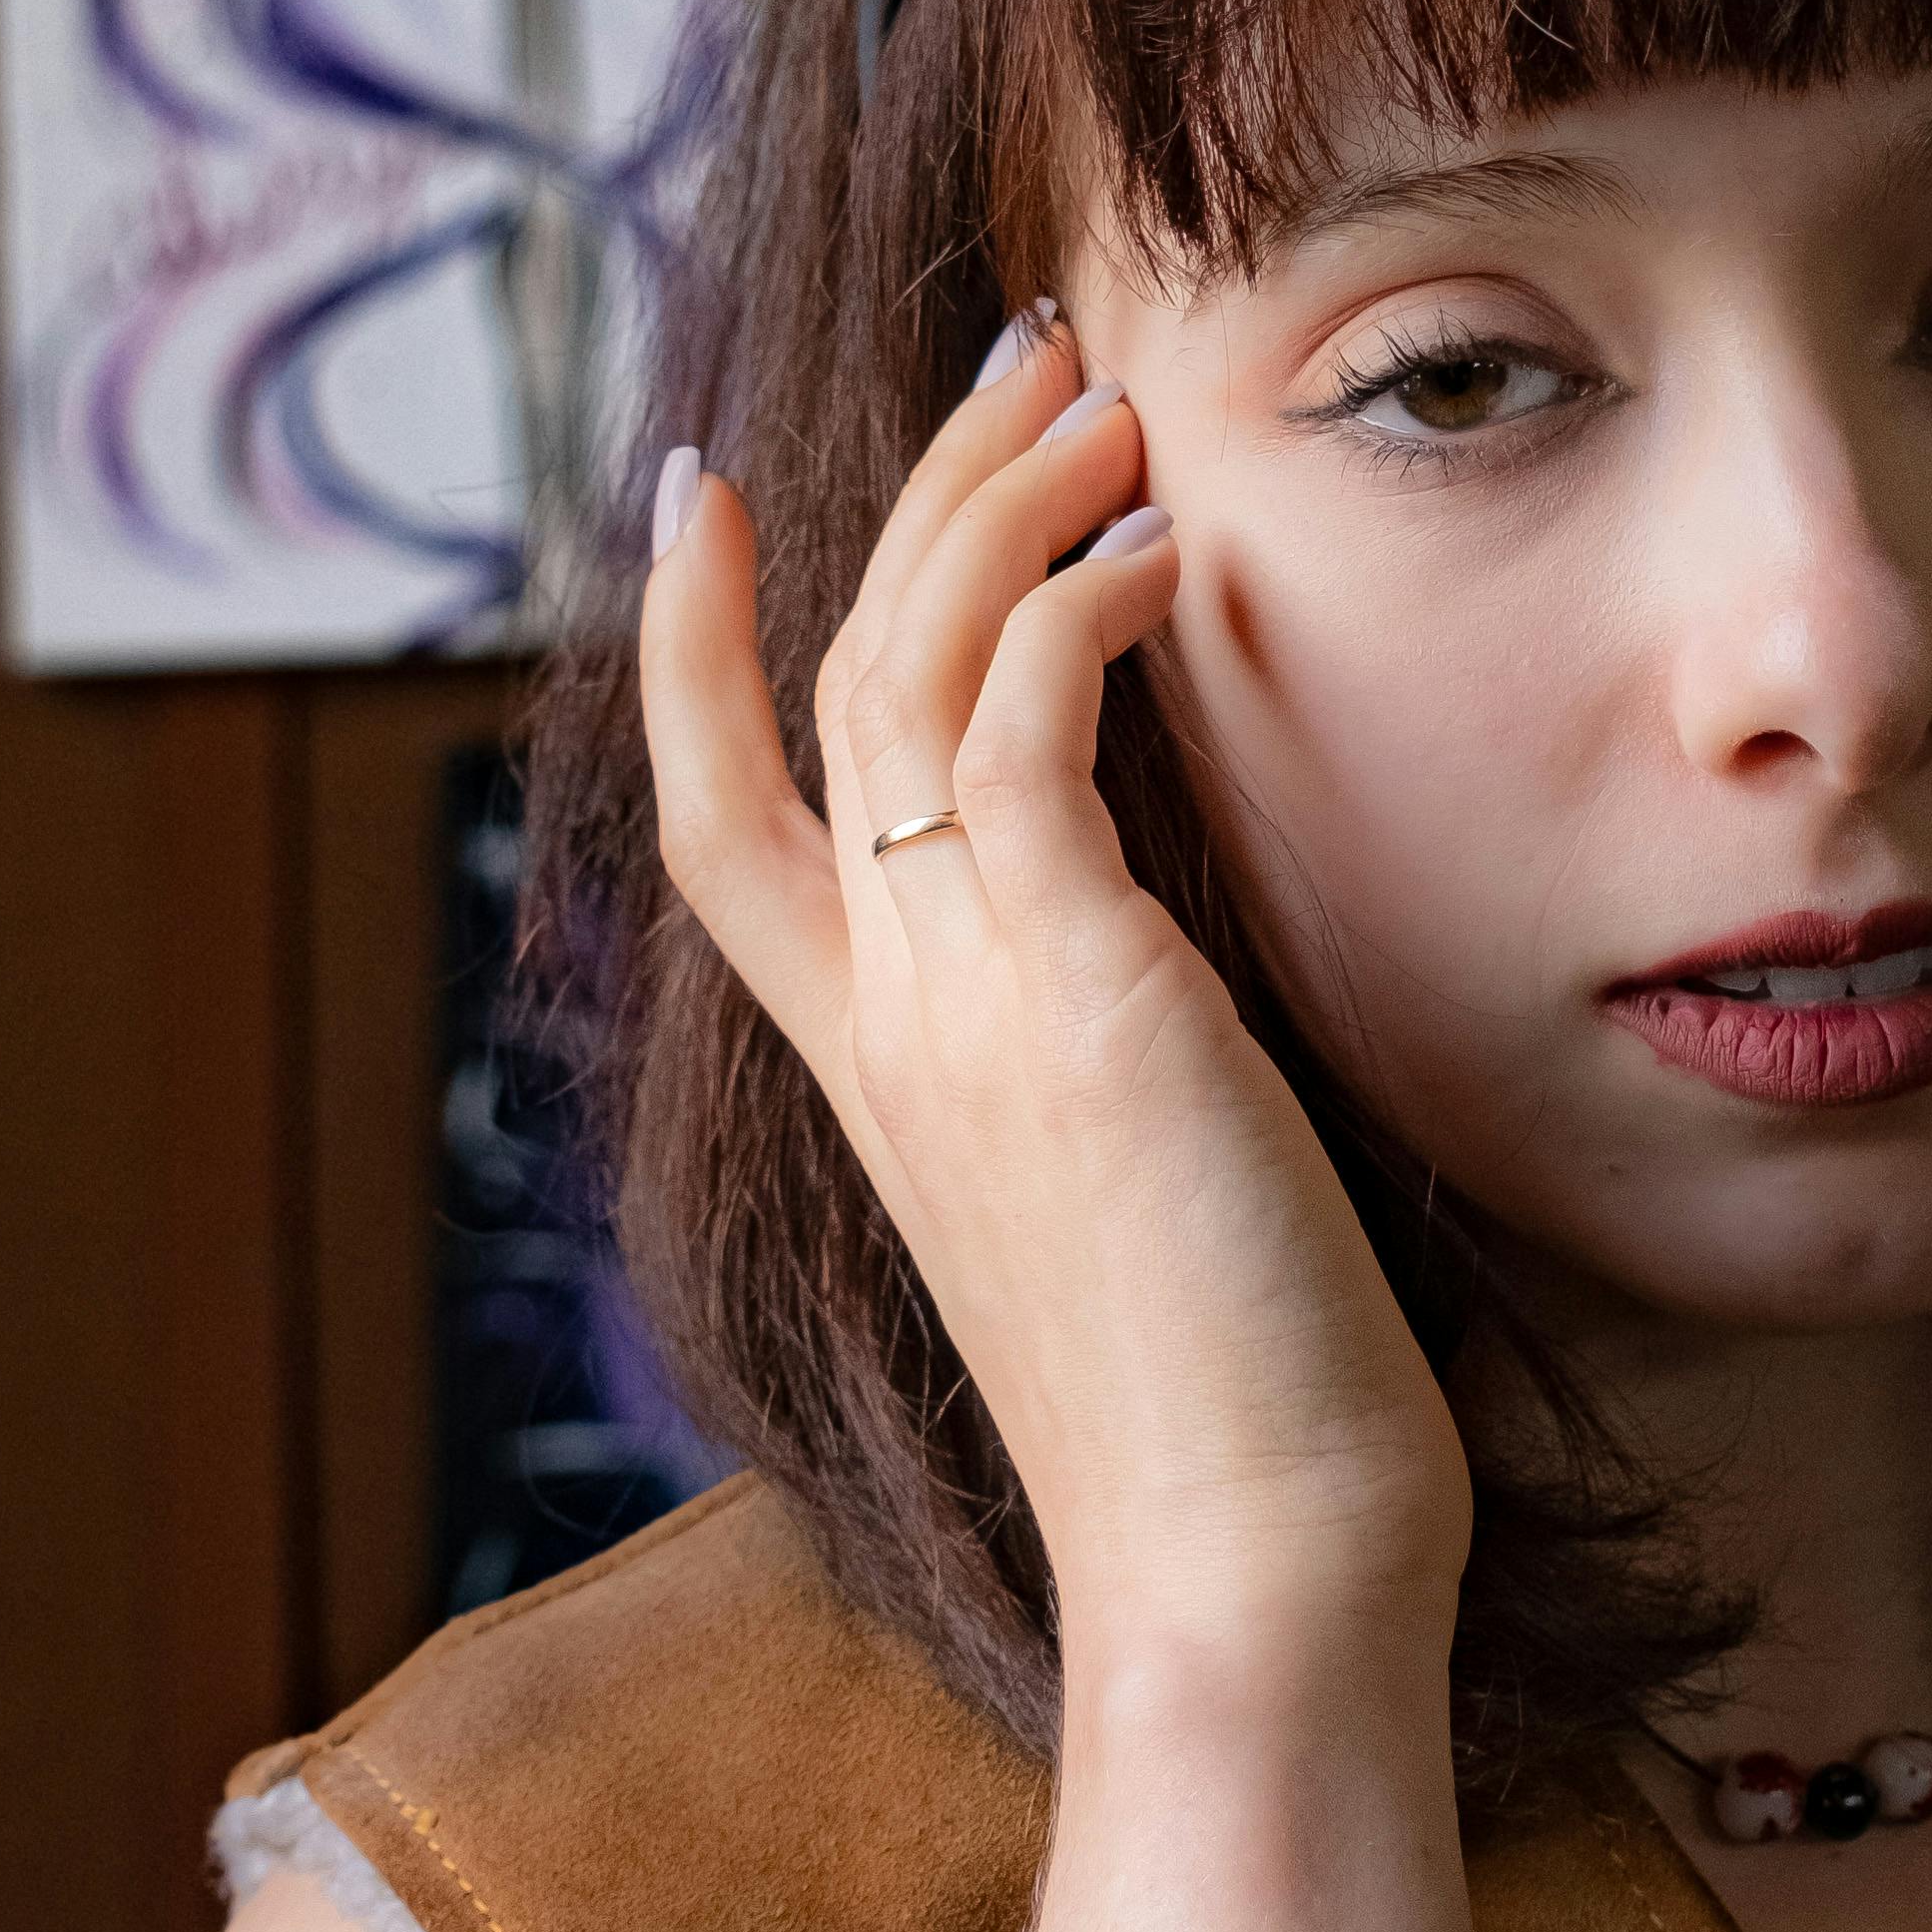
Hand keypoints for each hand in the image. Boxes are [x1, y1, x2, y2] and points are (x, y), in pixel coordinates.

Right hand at [644, 325, 1471, 1676]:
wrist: (1243, 1577)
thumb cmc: (1234, 1426)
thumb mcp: (1133, 1203)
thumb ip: (1109, 1066)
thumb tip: (1176, 984)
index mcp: (876, 1072)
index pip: (720, 819)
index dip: (688, 644)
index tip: (703, 486)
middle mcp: (884, 1020)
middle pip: (817, 688)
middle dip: (905, 493)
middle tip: (1024, 354)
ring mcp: (955, 999)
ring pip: (903, 666)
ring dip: (999, 499)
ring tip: (1102, 392)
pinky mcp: (1069, 986)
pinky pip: (1024, 719)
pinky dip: (1072, 600)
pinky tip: (1158, 549)